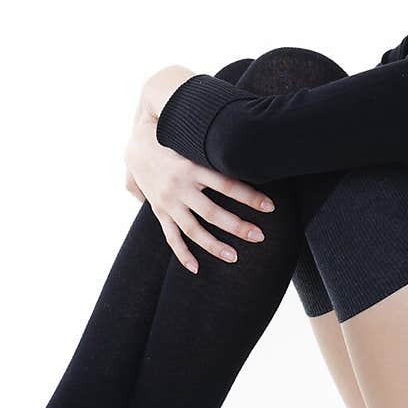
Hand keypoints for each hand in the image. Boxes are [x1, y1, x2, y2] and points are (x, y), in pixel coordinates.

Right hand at [123, 77, 275, 273]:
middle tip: (259, 236)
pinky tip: (195, 268)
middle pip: (213, 212)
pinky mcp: (159, 211)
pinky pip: (171, 236)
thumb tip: (253, 149)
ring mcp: (168, 201)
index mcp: (192, 166)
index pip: (227, 184)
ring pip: (193, 229)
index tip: (270, 207)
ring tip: (234, 257)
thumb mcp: (194, 140)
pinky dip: (182, 253)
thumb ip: (217, 148)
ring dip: (214, 245)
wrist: (137, 144)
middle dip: (238, 226)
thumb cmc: (175, 140)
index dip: (249, 197)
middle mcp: (179, 186)